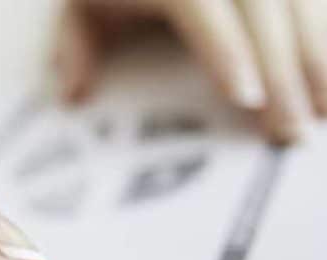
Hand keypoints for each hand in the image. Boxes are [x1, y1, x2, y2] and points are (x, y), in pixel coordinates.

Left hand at [55, 0, 326, 143]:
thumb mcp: (79, 7)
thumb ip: (75, 46)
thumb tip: (74, 96)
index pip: (200, 3)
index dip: (225, 49)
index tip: (246, 97)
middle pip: (263, 3)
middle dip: (285, 68)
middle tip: (295, 131)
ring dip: (319, 52)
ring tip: (326, 111)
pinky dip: (324, 30)